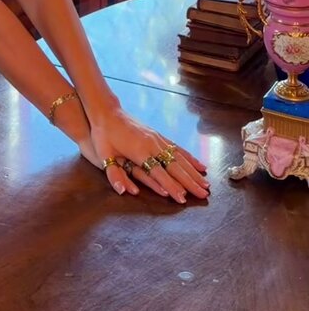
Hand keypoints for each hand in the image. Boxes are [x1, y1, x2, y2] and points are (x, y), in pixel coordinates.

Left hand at [79, 108, 209, 203]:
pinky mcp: (158, 135)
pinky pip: (178, 148)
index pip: (159, 173)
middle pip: (175, 166)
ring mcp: (157, 138)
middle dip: (190, 182)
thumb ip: (113, 174)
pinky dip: (190, 158)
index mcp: (140, 151)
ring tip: (206, 184)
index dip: (171, 187)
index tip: (183, 200)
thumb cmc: (103, 135)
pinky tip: (199, 165)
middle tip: (204, 195)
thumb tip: (122, 192)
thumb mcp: (103, 155)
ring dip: (194, 172)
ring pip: (180, 157)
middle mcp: (152, 144)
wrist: (107, 111)